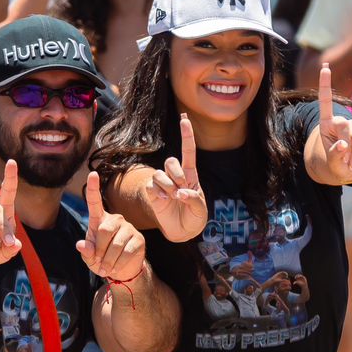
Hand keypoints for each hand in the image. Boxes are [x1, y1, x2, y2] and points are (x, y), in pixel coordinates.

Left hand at [77, 171, 146, 281]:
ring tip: (105, 268)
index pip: (95, 202)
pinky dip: (118, 263)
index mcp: (99, 219)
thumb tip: (81, 245)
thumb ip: (85, 251)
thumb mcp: (90, 257)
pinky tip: (116, 268)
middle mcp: (115, 219)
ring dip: (108, 260)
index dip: (93, 188)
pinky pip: (127, 251)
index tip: (93, 174)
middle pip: (104, 230)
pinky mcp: (139, 239)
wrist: (121, 272)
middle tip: (98, 263)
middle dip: (99, 250)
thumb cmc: (101, 260)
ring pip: (116, 244)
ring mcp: (128, 228)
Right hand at [145, 113, 206, 240]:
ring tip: (172, 197)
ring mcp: (163, 184)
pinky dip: (158, 192)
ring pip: (160, 173)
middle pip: (171, 161)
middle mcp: (175, 177)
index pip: (188, 152)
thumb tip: (180, 192)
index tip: (184, 119)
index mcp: (191, 176)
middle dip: (176, 174)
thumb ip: (194, 200)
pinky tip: (163, 200)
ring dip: (167, 185)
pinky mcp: (153, 193)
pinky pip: (151, 185)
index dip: (186, 135)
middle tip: (181, 190)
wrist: (182, 232)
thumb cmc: (194, 218)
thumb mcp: (200, 211)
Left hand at [315, 64, 351, 183]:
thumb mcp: (332, 164)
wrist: (350, 171)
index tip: (325, 67)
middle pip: (345, 126)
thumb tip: (342, 145)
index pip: (325, 102)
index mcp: (326, 124)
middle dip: (346, 145)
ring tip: (351, 158)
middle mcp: (340, 121)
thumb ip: (334, 155)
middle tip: (345, 159)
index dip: (325, 85)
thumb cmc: (336, 166)